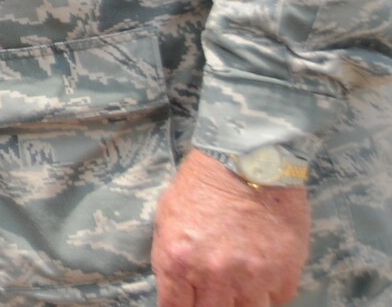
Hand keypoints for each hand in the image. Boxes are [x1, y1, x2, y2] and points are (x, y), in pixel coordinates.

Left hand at [153, 151, 309, 305]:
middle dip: (208, 306)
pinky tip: (261, 278)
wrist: (249, 161)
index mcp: (177, 261)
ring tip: (237, 288)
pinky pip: (276, 301)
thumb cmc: (201, 185)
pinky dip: (267, 294)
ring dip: (240, 303)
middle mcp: (215, 276)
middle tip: (213, 294)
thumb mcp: (167, 218)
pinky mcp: (285, 275)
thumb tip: (177, 290)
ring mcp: (253, 279)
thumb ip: (170, 259)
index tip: (185, 304)